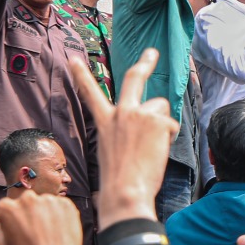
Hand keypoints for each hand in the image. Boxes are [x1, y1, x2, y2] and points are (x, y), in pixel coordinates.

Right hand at [0, 192, 82, 244]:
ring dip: (47, 214)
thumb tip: (4, 220)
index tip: (22, 230)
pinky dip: (62, 216)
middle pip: (28, 202)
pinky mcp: (65, 203)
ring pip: (46, 204)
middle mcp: (26, 198)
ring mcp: (47, 199)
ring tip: (50, 234)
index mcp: (6, 206)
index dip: (15, 220)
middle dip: (31, 213)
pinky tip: (60, 231)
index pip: (9, 207)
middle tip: (37, 231)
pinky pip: (62, 207)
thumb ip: (0, 228)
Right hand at [70, 48, 179, 226]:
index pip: (90, 93)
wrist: (125, 192)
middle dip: (145, 62)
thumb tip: (140, 132)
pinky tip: (157, 152)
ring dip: (162, 123)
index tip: (73, 60)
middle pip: (134, 78)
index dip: (81, 75)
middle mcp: (121, 112)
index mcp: (105, 122)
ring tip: (151, 147)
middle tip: (152, 53)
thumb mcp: (112, 150)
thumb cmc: (119, 180)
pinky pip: (171, 125)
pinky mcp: (157, 120)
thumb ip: (123, 134)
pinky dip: (169, 138)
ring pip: (160, 107)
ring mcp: (139, 114)